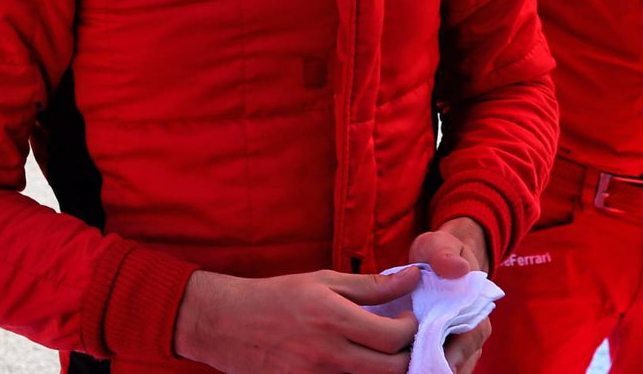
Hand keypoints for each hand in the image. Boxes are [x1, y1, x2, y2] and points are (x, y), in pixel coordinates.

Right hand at [173, 266, 419, 373]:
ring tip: (382, 351)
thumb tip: (413, 277)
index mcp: (333, 319)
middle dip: (407, 355)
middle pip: (391, 370)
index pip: (393, 338)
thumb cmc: (278, 296)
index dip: (411, 328)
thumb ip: (372, 285)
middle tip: (402, 340)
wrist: (228, 324)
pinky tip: (359, 363)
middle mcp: (327, 354)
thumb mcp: (325, 280)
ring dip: (385, 369)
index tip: (407, 317)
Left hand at [409, 219, 490, 372]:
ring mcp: (454, 342)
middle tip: (415, 370)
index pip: (472, 336)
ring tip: (407, 371)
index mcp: (476, 306)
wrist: (436, 258)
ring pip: (446, 366)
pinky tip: (403, 367)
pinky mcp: (436, 347)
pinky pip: (432, 364)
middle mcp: (469, 330)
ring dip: (428, 369)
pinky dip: (420, 366)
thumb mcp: (440, 245)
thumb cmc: (439, 252)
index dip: (457, 352)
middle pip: (460, 360)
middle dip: (439, 367)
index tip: (439, 361)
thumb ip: (445, 253)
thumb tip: (458, 268)